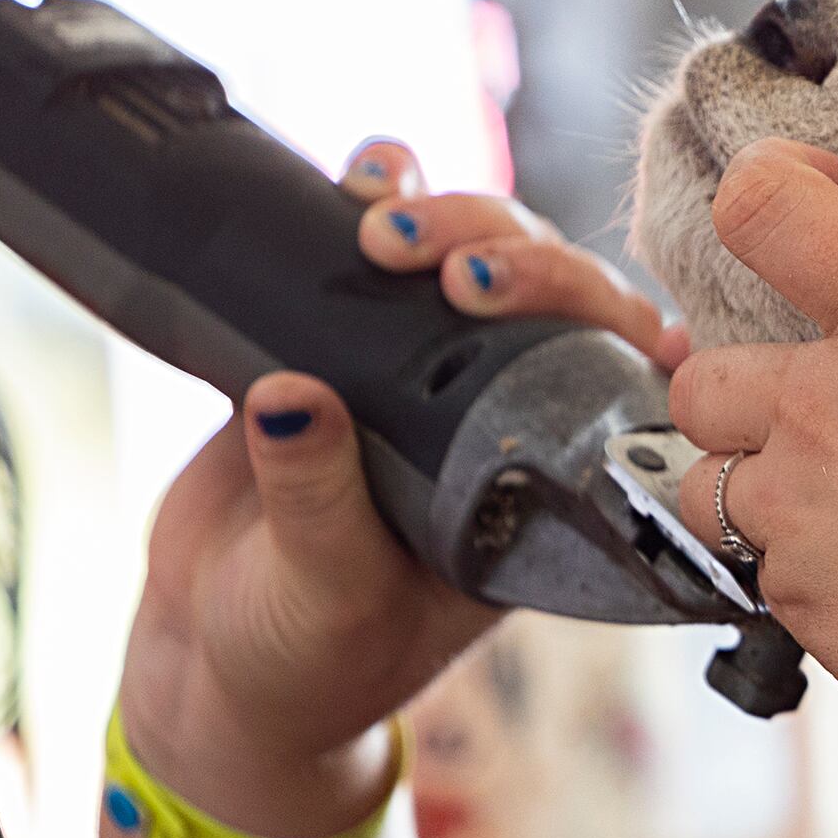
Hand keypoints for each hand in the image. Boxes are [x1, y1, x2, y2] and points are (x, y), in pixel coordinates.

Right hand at [118, 141, 688, 837]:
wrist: (217, 666)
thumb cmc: (305, 658)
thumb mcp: (322, 593)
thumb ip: (315, 499)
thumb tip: (290, 395)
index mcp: (546, 488)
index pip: (620, 378)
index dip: (601, 317)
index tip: (515, 306)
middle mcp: (511, 418)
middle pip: (558, 298)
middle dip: (513, 254)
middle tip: (442, 265)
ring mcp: (434, 374)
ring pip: (485, 258)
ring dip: (454, 215)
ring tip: (384, 214)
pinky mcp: (352, 347)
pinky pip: (384, 259)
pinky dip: (385, 198)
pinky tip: (364, 172)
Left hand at [670, 77, 837, 785]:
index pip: (759, 204)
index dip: (773, 185)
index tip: (824, 201)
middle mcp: (822, 407)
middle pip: (702, 363)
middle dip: (745, 367)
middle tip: (829, 384)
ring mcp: (798, 515)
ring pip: (702, 475)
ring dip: (746, 469)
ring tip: (828, 480)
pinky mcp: (799, 608)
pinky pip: (750, 569)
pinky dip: (789, 561)